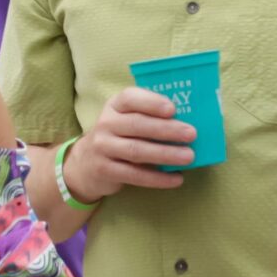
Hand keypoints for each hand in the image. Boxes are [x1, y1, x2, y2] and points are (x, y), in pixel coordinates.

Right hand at [63, 88, 196, 203]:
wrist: (85, 163)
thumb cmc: (118, 136)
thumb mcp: (126, 120)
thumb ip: (149, 117)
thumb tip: (187, 122)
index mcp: (114, 106)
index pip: (130, 98)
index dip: (152, 102)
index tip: (173, 109)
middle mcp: (105, 124)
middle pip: (137, 125)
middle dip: (167, 129)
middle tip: (191, 134)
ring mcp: (102, 147)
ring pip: (137, 150)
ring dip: (165, 154)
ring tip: (189, 156)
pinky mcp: (105, 170)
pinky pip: (134, 175)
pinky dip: (158, 178)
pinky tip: (176, 178)